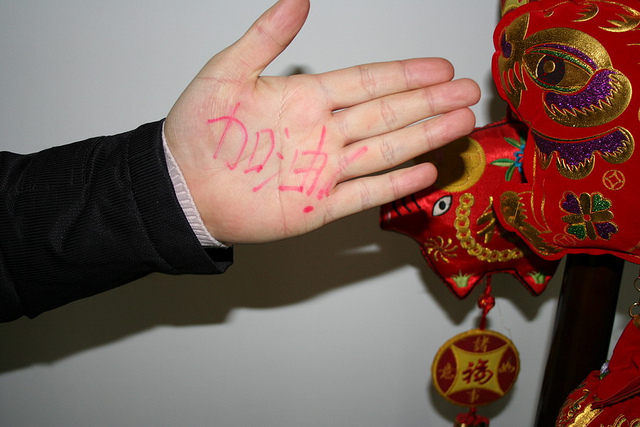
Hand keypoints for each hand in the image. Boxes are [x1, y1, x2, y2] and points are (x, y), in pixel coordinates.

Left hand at [164, 0, 479, 244]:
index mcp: (306, 99)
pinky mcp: (317, 206)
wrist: (181, 186)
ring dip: (424, 137)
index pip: (367, 82)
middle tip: (467, 91)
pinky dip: (395, 185)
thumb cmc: (199, 130)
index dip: (405, 73)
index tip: (440, 66)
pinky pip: (364, 194)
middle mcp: (323, 132)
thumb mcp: (227, 73)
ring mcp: (324, 170)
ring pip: (385, 151)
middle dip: (429, 101)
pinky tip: (424, 172)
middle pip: (387, 114)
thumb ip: (265, 37)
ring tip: (460, 123)